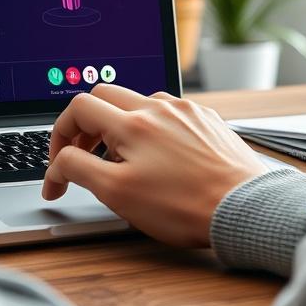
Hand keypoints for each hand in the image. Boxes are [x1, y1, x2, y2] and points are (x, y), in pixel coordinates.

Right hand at [42, 84, 266, 247]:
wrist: (246, 209)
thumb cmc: (185, 207)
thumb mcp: (118, 194)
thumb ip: (79, 169)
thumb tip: (59, 163)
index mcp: (132, 123)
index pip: (78, 108)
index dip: (59, 135)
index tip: (60, 165)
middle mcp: (158, 107)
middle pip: (105, 96)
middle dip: (85, 125)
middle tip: (83, 154)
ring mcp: (185, 111)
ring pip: (138, 102)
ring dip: (120, 125)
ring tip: (123, 160)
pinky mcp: (207, 120)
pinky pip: (169, 113)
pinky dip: (152, 129)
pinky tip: (159, 157)